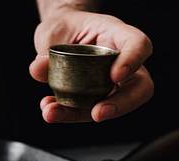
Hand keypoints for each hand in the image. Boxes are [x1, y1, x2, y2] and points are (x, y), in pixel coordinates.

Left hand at [30, 8, 153, 122]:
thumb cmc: (65, 27)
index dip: (133, 61)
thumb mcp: (53, 31)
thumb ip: (47, 49)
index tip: (115, 76)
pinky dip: (68, 114)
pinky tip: (50, 110)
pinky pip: (88, 111)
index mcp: (117, 35)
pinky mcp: (96, 98)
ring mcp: (111, 83)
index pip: (139, 45)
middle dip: (120, 104)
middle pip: (139, 87)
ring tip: (53, 112)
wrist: (58, 37)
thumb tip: (38, 69)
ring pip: (111, 105)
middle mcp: (121, 61)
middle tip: (97, 113)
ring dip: (82, 115)